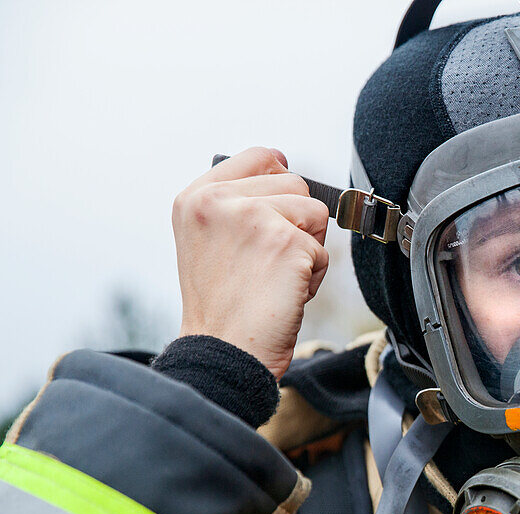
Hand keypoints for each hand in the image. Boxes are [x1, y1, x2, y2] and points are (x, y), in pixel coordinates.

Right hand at [172, 147, 329, 378]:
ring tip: (275, 277)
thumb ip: (236, 204)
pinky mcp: (287, 243)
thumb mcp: (207, 240)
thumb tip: (283, 168)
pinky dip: (314, 278)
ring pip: (316, 213)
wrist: (223, 351)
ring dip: (307, 249)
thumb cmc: (221, 307)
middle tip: (267, 262)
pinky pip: (324, 251)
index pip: (257, 157)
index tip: (281, 200)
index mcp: (195, 198)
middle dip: (296, 222)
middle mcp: (219, 201)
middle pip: (295, 183)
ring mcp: (253, 218)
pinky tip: (285, 294)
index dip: (279, 174)